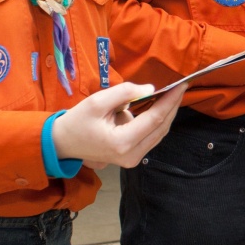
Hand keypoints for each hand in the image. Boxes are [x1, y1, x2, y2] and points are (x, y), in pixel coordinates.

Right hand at [51, 81, 182, 168]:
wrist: (63, 143)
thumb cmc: (77, 121)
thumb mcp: (97, 102)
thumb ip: (125, 93)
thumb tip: (150, 89)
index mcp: (122, 142)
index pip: (155, 119)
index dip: (170, 101)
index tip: (181, 84)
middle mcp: (132, 155)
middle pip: (161, 127)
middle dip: (172, 106)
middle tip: (181, 86)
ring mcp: (133, 159)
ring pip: (159, 133)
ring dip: (166, 113)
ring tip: (172, 94)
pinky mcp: (132, 157)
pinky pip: (151, 137)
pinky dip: (157, 121)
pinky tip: (159, 106)